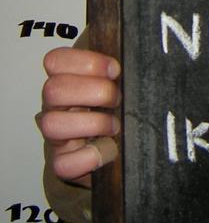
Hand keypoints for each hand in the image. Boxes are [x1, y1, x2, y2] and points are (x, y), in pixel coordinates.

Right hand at [37, 47, 120, 187]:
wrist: (116, 148)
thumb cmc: (119, 108)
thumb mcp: (121, 84)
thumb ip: (123, 71)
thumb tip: (144, 59)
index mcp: (67, 80)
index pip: (56, 60)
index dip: (86, 62)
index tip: (116, 70)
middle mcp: (55, 106)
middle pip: (53, 89)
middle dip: (95, 92)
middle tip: (118, 99)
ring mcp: (56, 136)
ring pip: (51, 124)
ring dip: (93, 123)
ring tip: (116, 125)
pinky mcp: (62, 163)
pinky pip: (63, 163)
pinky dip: (91, 156)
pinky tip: (110, 149)